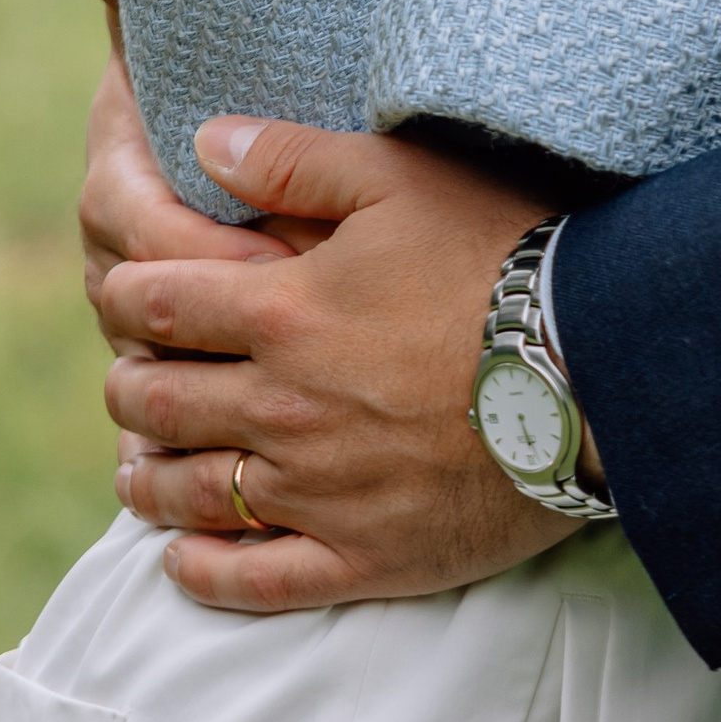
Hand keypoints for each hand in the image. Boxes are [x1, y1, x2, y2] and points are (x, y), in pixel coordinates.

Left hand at [98, 115, 573, 612]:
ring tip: (136, 470)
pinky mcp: (363, 556)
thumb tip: (204, 140)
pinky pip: (255, 582)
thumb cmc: (504, 254)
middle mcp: (283, 407)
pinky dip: (203, 574)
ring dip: (147, 480)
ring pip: (190, 497)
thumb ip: (296, 158)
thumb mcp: (403, 177)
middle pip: (158, 403)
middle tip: (130, 380)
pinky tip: (183, 562)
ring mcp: (318, 491)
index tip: (122, 292)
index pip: (157, 307)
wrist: (598, 366)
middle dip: (129, 385)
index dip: (125, 297)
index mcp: (284, 312)